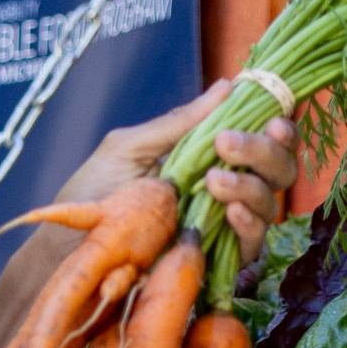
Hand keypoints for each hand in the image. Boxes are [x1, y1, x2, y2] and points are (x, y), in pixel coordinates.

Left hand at [0, 85, 300, 347]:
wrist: (67, 249)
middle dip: (266, 151)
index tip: (271, 115)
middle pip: (279, 169)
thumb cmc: (92, 194)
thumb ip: (180, 123)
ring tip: (213, 181)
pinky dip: (248, 222)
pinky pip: (254, 243)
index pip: (264, 140)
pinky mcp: (218, 262)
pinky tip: (228, 209)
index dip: (278, 127)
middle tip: (229, 144)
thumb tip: (229, 85)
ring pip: (272, 203)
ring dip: (252, 185)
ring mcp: (224, 228)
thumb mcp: (130, 147)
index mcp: (210, 159)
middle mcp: (227, 191)